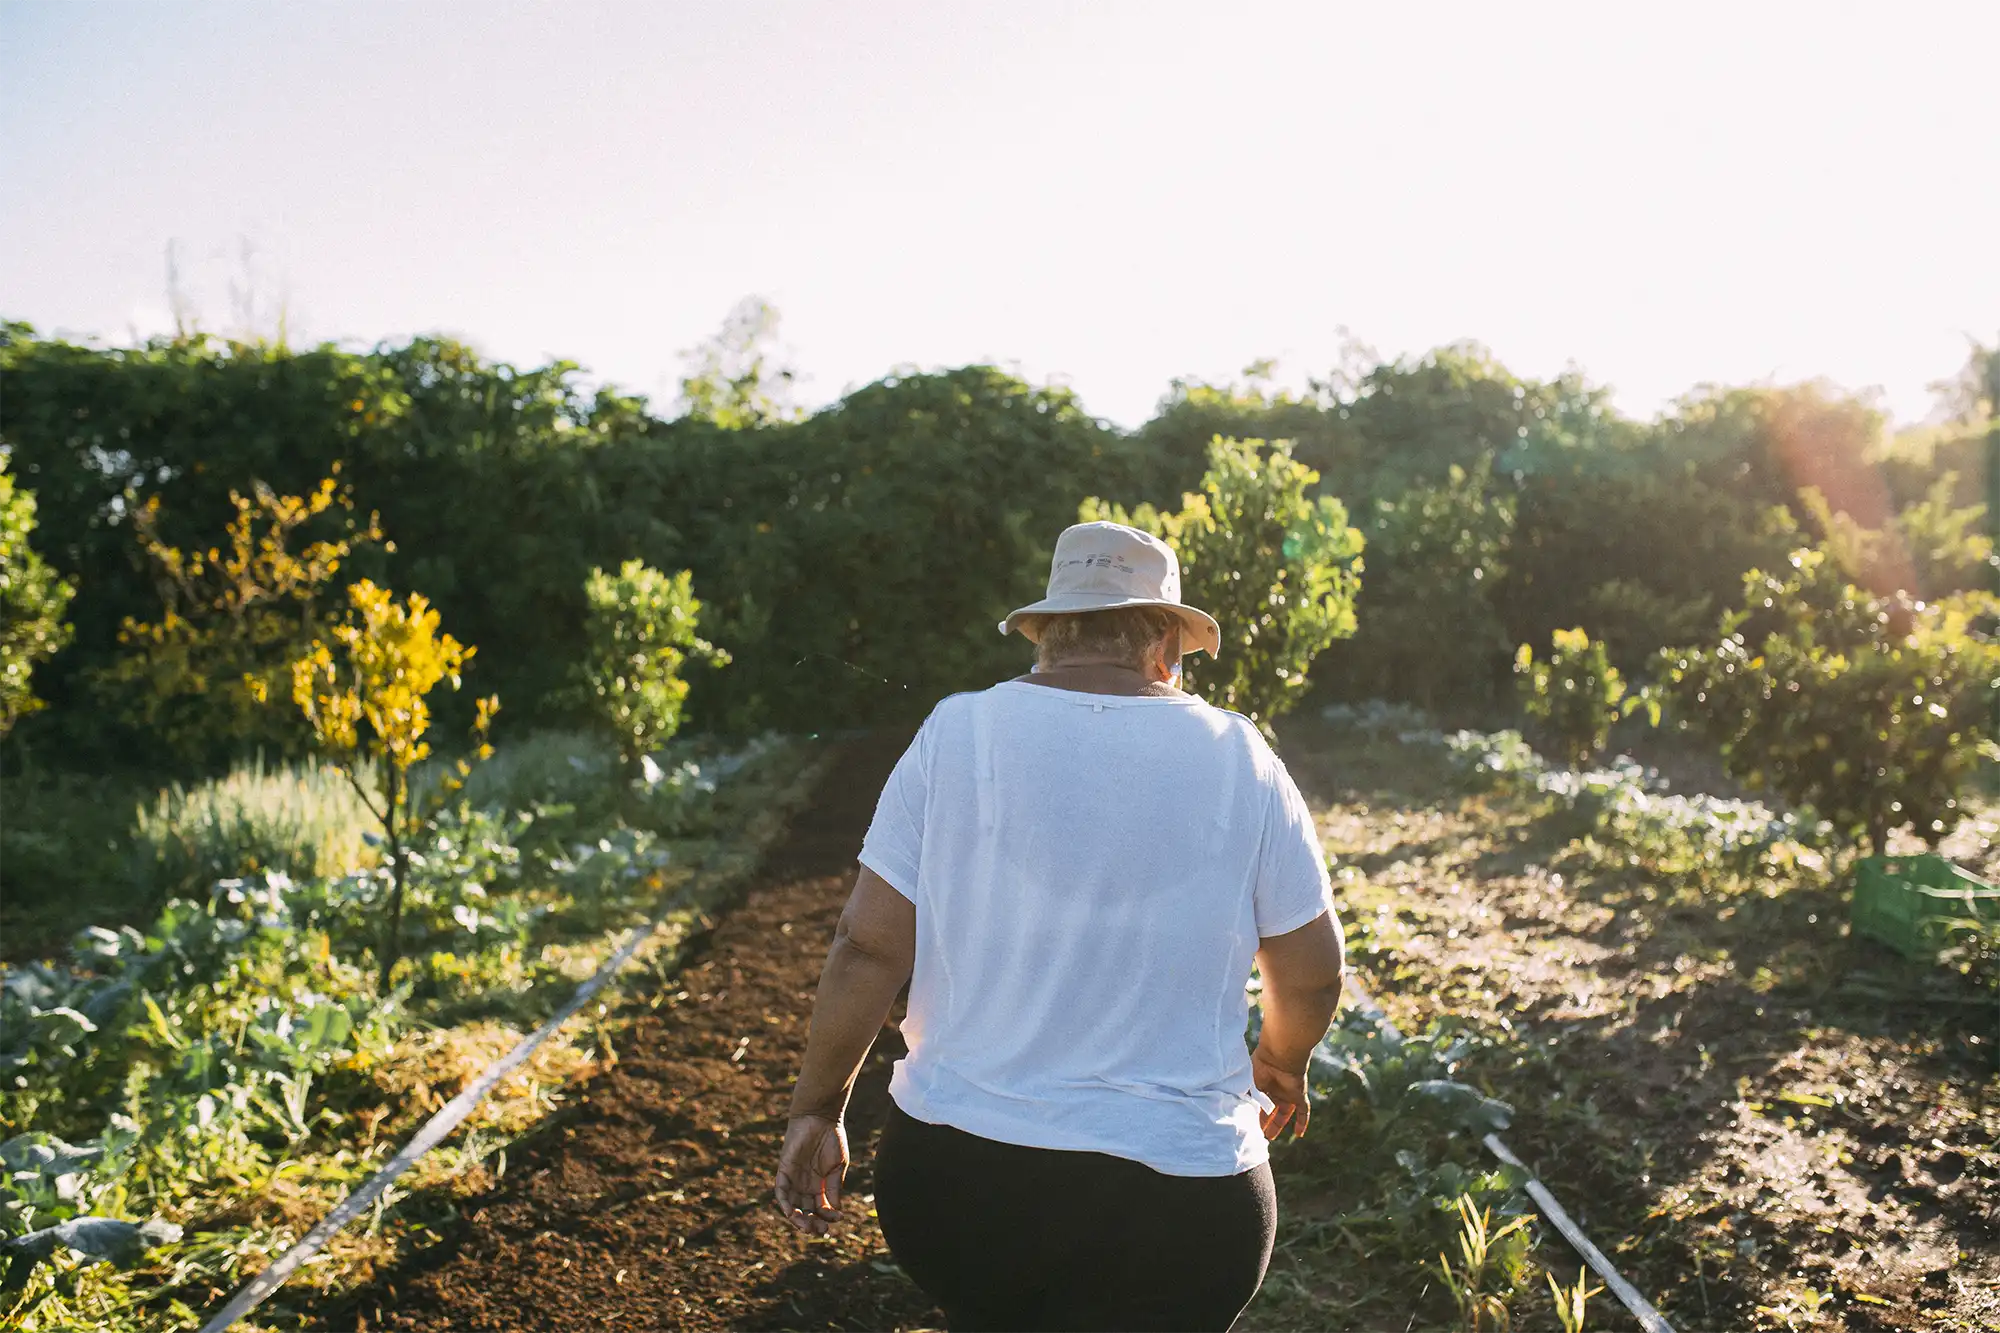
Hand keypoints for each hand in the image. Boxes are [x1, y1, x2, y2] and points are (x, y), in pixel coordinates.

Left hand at [774, 1113, 848, 1234]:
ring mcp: (794, 1178)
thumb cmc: (832, 1138)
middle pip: (805, 1210)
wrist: (821, 1116)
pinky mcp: (784, 1170)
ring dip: (798, 1219)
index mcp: (819, 1184)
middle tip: (821, 1230)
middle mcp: (805, 1184)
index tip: (838, 1219)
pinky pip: (781, 1191)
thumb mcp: (838, 1166)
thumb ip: (835, 1188)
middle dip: (813, 1222)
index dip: (827, 1217)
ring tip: (808, 1227)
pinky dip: (785, 1203)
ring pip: (792, 1205)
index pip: (820, 1208)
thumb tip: (835, 1212)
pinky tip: (792, 1214)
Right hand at [1251, 1044, 1309, 1141]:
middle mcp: (1274, 1088)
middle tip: (1258, 1132)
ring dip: (1277, 1124)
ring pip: (1283, 1113)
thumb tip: (1234, 1109)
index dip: (1252, 1111)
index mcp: (1261, 1083)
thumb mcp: (1248, 1083)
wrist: (1279, 1055)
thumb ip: (1243, 1095)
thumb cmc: (1261, 1064)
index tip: (1246, 1122)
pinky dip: (1302, 1122)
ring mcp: (1287, 1093)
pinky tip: (1299, 1135)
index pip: (1257, 1101)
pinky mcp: (1299, 1096)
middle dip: (1263, 1120)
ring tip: (1270, 1137)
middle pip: (1269, 1108)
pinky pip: (1303, 1111)